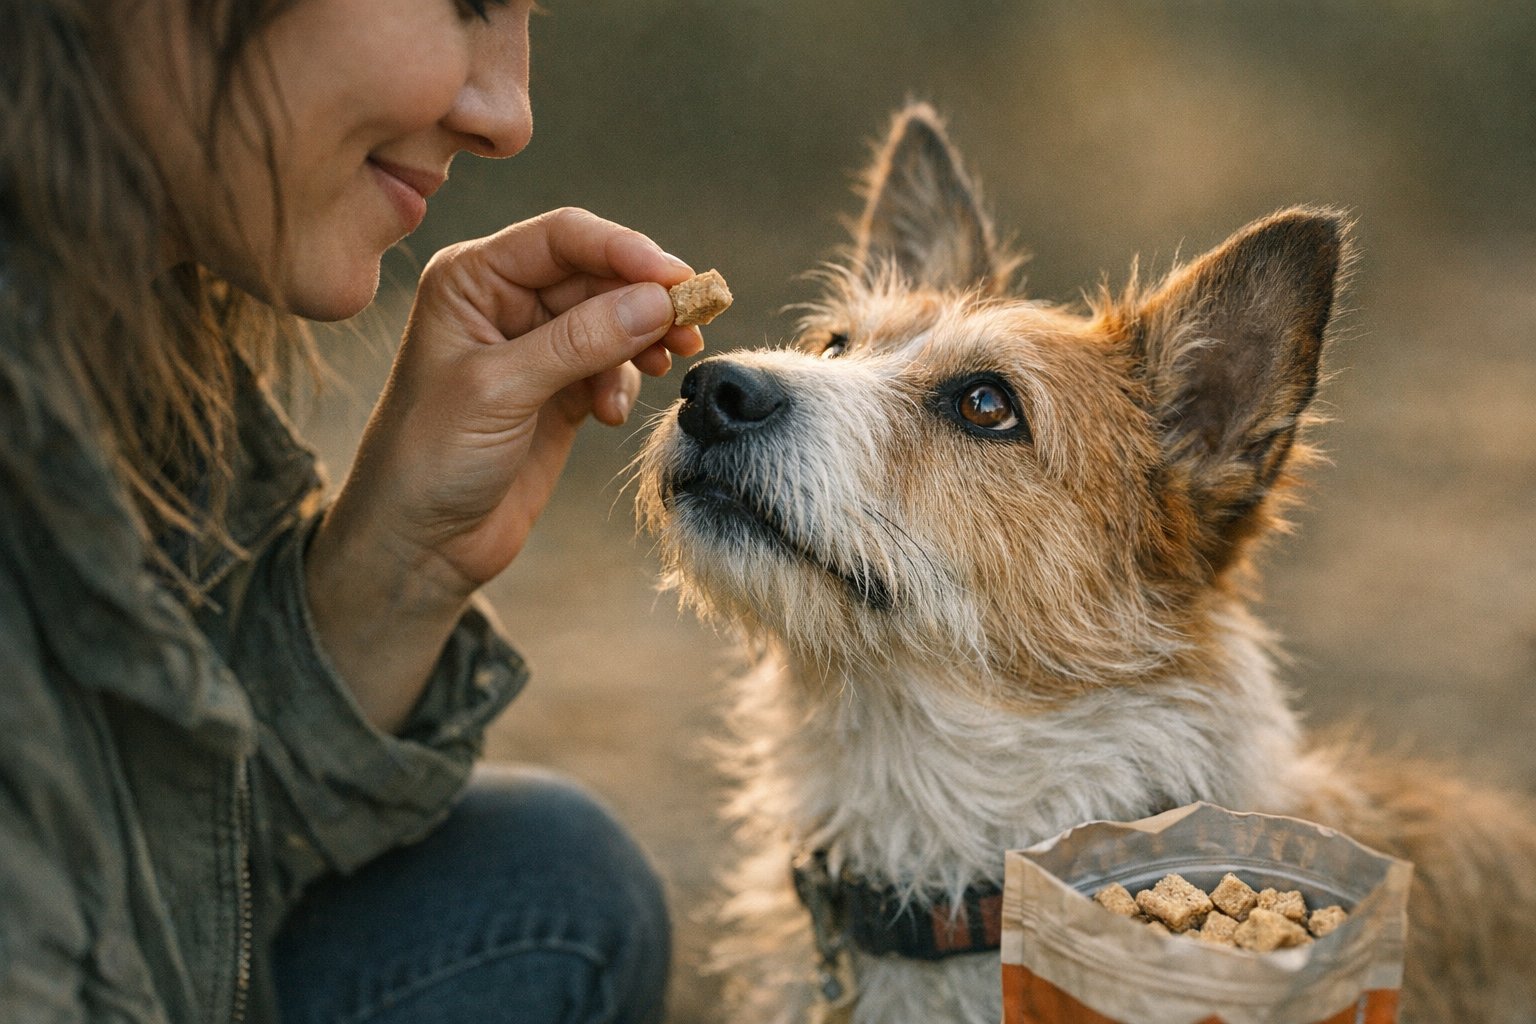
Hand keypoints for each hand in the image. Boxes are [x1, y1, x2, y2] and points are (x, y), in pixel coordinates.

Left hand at [305, 208, 703, 728]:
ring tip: (663, 367)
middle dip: (644, 300)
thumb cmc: (430, 458)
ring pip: (613, 319)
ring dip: (642, 340)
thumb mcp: (501, 391)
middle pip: (598, 275)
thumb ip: (580, 341)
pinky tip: (610, 415)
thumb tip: (658, 300)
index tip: (678, 278)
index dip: (625, 250)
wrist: (419, 544)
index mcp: (472, 278)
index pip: (563, 238)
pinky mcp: (560, 391)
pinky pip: (612, 364)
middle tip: (691, 327)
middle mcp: (504, 302)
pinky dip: (623, 382)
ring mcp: (535, 347)